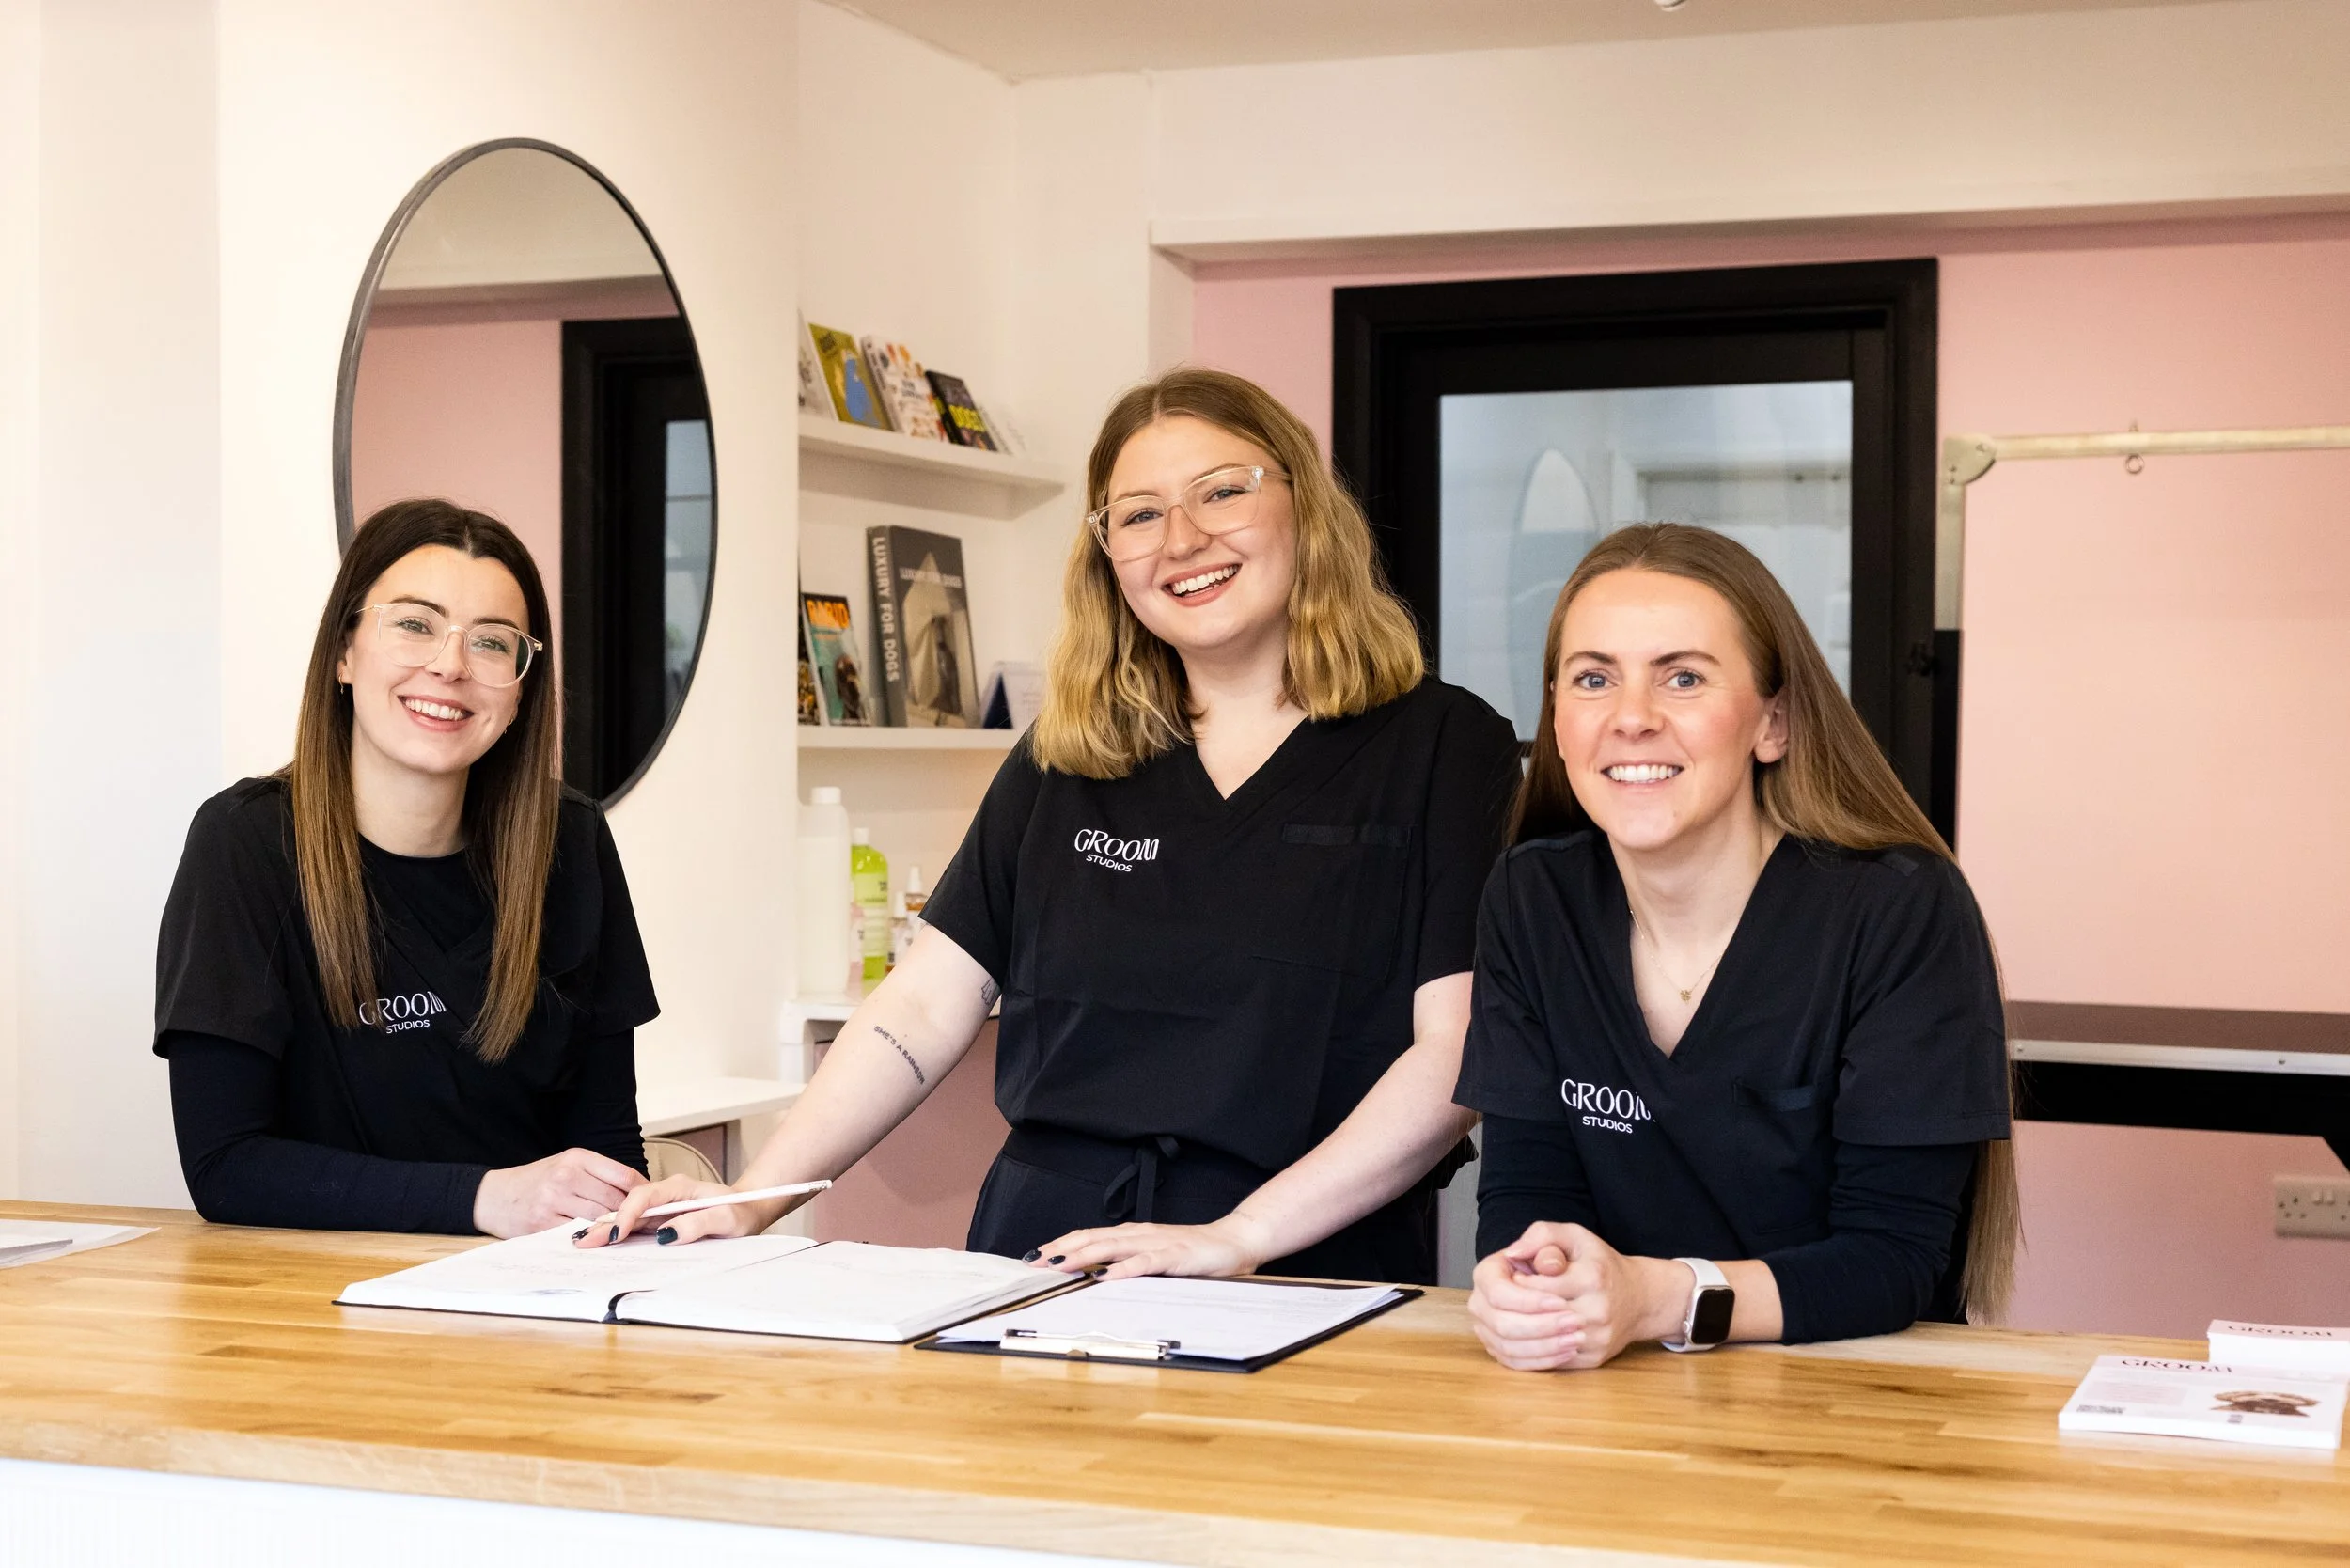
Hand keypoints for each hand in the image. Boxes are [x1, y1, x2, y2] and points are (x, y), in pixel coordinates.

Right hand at [473, 1148, 645, 1238]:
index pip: (624, 1176)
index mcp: (577, 1158)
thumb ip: (599, 1175)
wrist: (493, 1196)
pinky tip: (597, 1241)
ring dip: (613, 1228)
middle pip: (615, 1200)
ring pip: (600, 1218)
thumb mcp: (567, 1166)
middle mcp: (566, 1176)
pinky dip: (591, 1238)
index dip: (643, 1193)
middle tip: (642, 1226)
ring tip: (622, 1234)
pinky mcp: (543, 1224)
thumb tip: (639, 1192)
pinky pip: (579, 1233)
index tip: (651, 1205)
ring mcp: (554, 1200)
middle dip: (630, 1215)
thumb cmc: (537, 1181)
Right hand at [571, 1173, 817, 1248]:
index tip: (614, 1233)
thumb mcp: (727, 1219)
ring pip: (628, 1217)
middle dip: (605, 1223)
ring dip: (606, 1230)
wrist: (749, 1209)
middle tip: (582, 1242)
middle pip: (629, 1206)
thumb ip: (700, 1223)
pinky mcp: (660, 1221)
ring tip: (581, 1244)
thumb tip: (668, 1234)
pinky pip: (636, 1227)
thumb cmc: (741, 1212)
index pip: (645, 1196)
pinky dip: (617, 1235)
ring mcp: (661, 1208)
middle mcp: (665, 1195)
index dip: (627, 1214)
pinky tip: (600, 1244)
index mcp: (679, 1188)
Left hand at [1021, 1213, 1275, 1280]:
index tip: (1035, 1256)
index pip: (1090, 1236)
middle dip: (1062, 1249)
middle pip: (1093, 1238)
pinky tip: (1107, 1275)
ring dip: (1083, 1255)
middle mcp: (1140, 1235)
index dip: (1062, 1244)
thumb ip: (1132, 1262)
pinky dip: (1124, 1268)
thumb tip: (1098, 1275)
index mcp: (1134, 1235)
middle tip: (1035, 1262)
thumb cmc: (1196, 1254)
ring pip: (1113, 1246)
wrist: (1235, 1241)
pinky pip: (1145, 1262)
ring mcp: (1157, 1244)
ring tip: (1059, 1264)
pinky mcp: (1175, 1256)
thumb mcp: (1157, 1257)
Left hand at [1467, 1222, 1687, 1370]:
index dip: (1516, 1283)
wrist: (1639, 1299)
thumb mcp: (1575, 1236)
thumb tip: (1512, 1253)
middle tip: (1504, 1302)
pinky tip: (1522, 1337)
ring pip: (1538, 1345)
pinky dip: (1529, 1352)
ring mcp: (1596, 1339)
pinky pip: (1550, 1362)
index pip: (1535, 1286)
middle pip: (1533, 1319)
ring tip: (1509, 1318)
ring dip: (1515, 1334)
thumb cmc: (1600, 1264)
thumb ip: (1542, 1235)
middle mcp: (1598, 1310)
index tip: (1513, 1276)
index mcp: (1591, 1277)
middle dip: (1511, 1310)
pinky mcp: (1593, 1359)